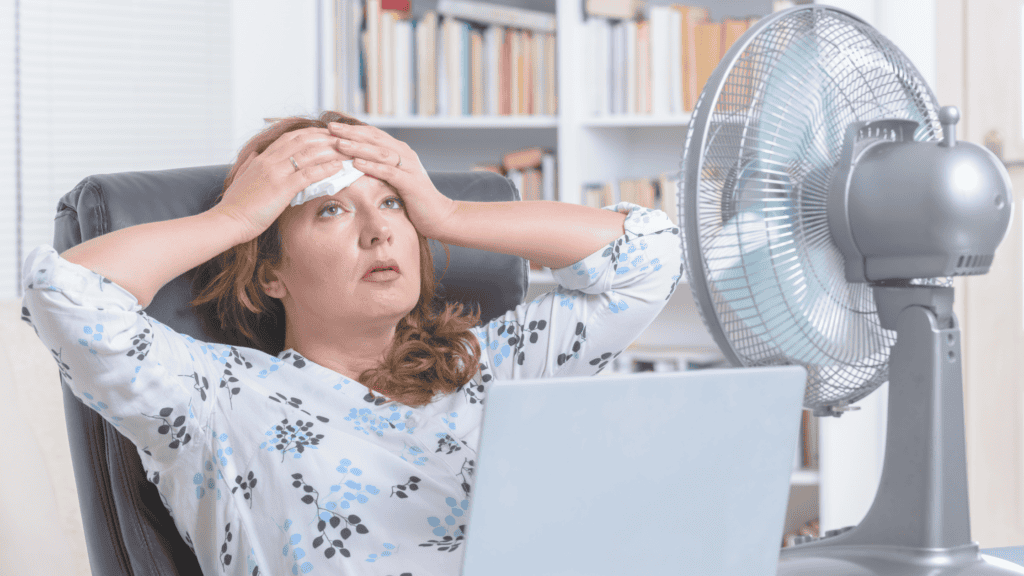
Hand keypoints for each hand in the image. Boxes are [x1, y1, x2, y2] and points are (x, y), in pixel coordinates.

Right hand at [213, 127, 352, 242]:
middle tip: (342, 138)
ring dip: (330, 150)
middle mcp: (269, 161)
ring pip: (308, 154)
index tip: (325, 133)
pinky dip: (325, 168)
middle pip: (303, 141)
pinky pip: (309, 174)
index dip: (310, 133)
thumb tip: (255, 154)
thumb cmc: (236, 205)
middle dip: (325, 137)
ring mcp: (276, 173)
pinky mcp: (282, 188)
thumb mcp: (242, 177)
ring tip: (346, 150)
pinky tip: (338, 167)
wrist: (227, 220)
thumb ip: (250, 164)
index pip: (290, 138)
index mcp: (261, 158)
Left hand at [327, 122, 457, 238]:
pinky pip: (389, 172)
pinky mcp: (411, 183)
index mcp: (400, 151)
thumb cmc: (414, 200)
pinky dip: (372, 167)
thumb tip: (353, 164)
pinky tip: (356, 164)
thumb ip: (380, 169)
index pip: (373, 134)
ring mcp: (409, 167)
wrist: (440, 216)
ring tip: (339, 144)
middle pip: (374, 138)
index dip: (352, 129)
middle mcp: (405, 154)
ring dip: (358, 147)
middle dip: (351, 133)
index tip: (331, 127)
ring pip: (380, 152)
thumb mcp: (395, 180)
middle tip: (330, 128)